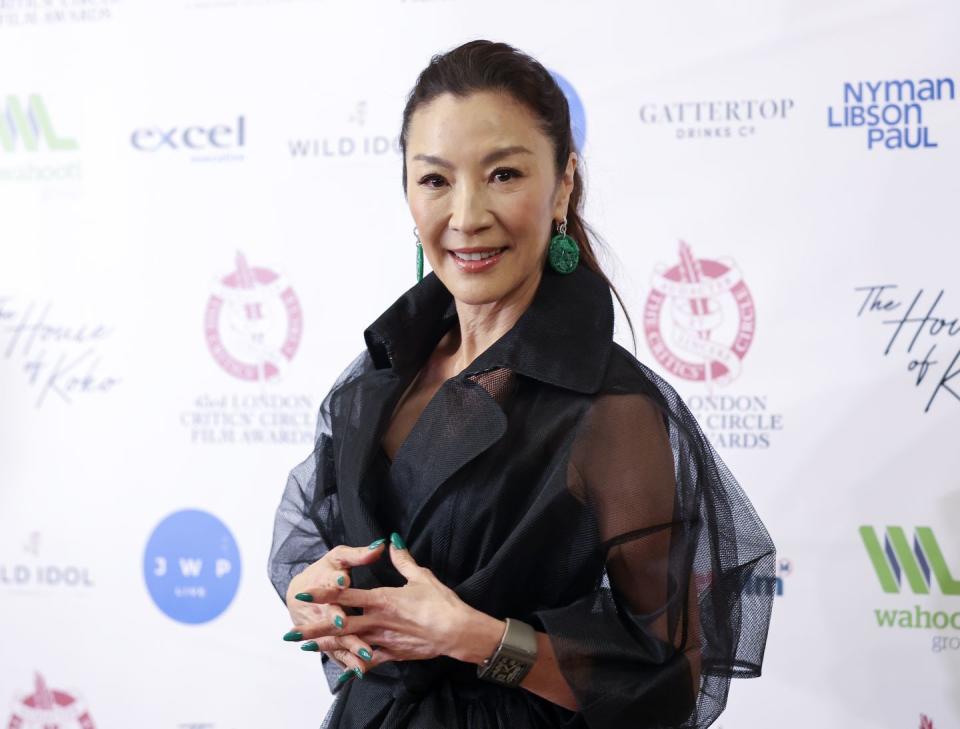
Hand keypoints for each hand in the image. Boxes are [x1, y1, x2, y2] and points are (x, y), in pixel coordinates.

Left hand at [290, 533, 505, 671]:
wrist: (457, 631)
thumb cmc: (440, 602)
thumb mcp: (421, 576)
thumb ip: (402, 559)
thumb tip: (391, 541)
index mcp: (381, 599)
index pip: (347, 595)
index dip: (325, 593)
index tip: (306, 593)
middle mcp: (378, 620)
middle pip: (340, 624)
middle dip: (315, 628)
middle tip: (292, 632)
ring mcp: (384, 639)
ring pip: (350, 643)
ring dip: (328, 646)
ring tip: (307, 647)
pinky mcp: (393, 653)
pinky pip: (370, 660)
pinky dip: (356, 664)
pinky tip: (343, 667)